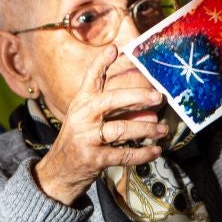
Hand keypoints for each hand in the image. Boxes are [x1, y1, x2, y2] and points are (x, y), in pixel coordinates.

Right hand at [34, 45, 166, 204]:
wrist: (58, 173)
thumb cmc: (79, 143)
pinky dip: (142, 153)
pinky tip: (155, 151)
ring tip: (163, 129)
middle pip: (111, 100)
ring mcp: (86, 138)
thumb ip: (121, 114)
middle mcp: (82, 117)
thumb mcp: (93, 123)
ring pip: (121, 129)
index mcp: (81, 104)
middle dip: (137, 97)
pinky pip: (123, 154)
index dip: (101, 63)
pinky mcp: (93, 158)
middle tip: (158, 97)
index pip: (90, 79)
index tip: (114, 49)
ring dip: (146, 129)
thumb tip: (151, 114)